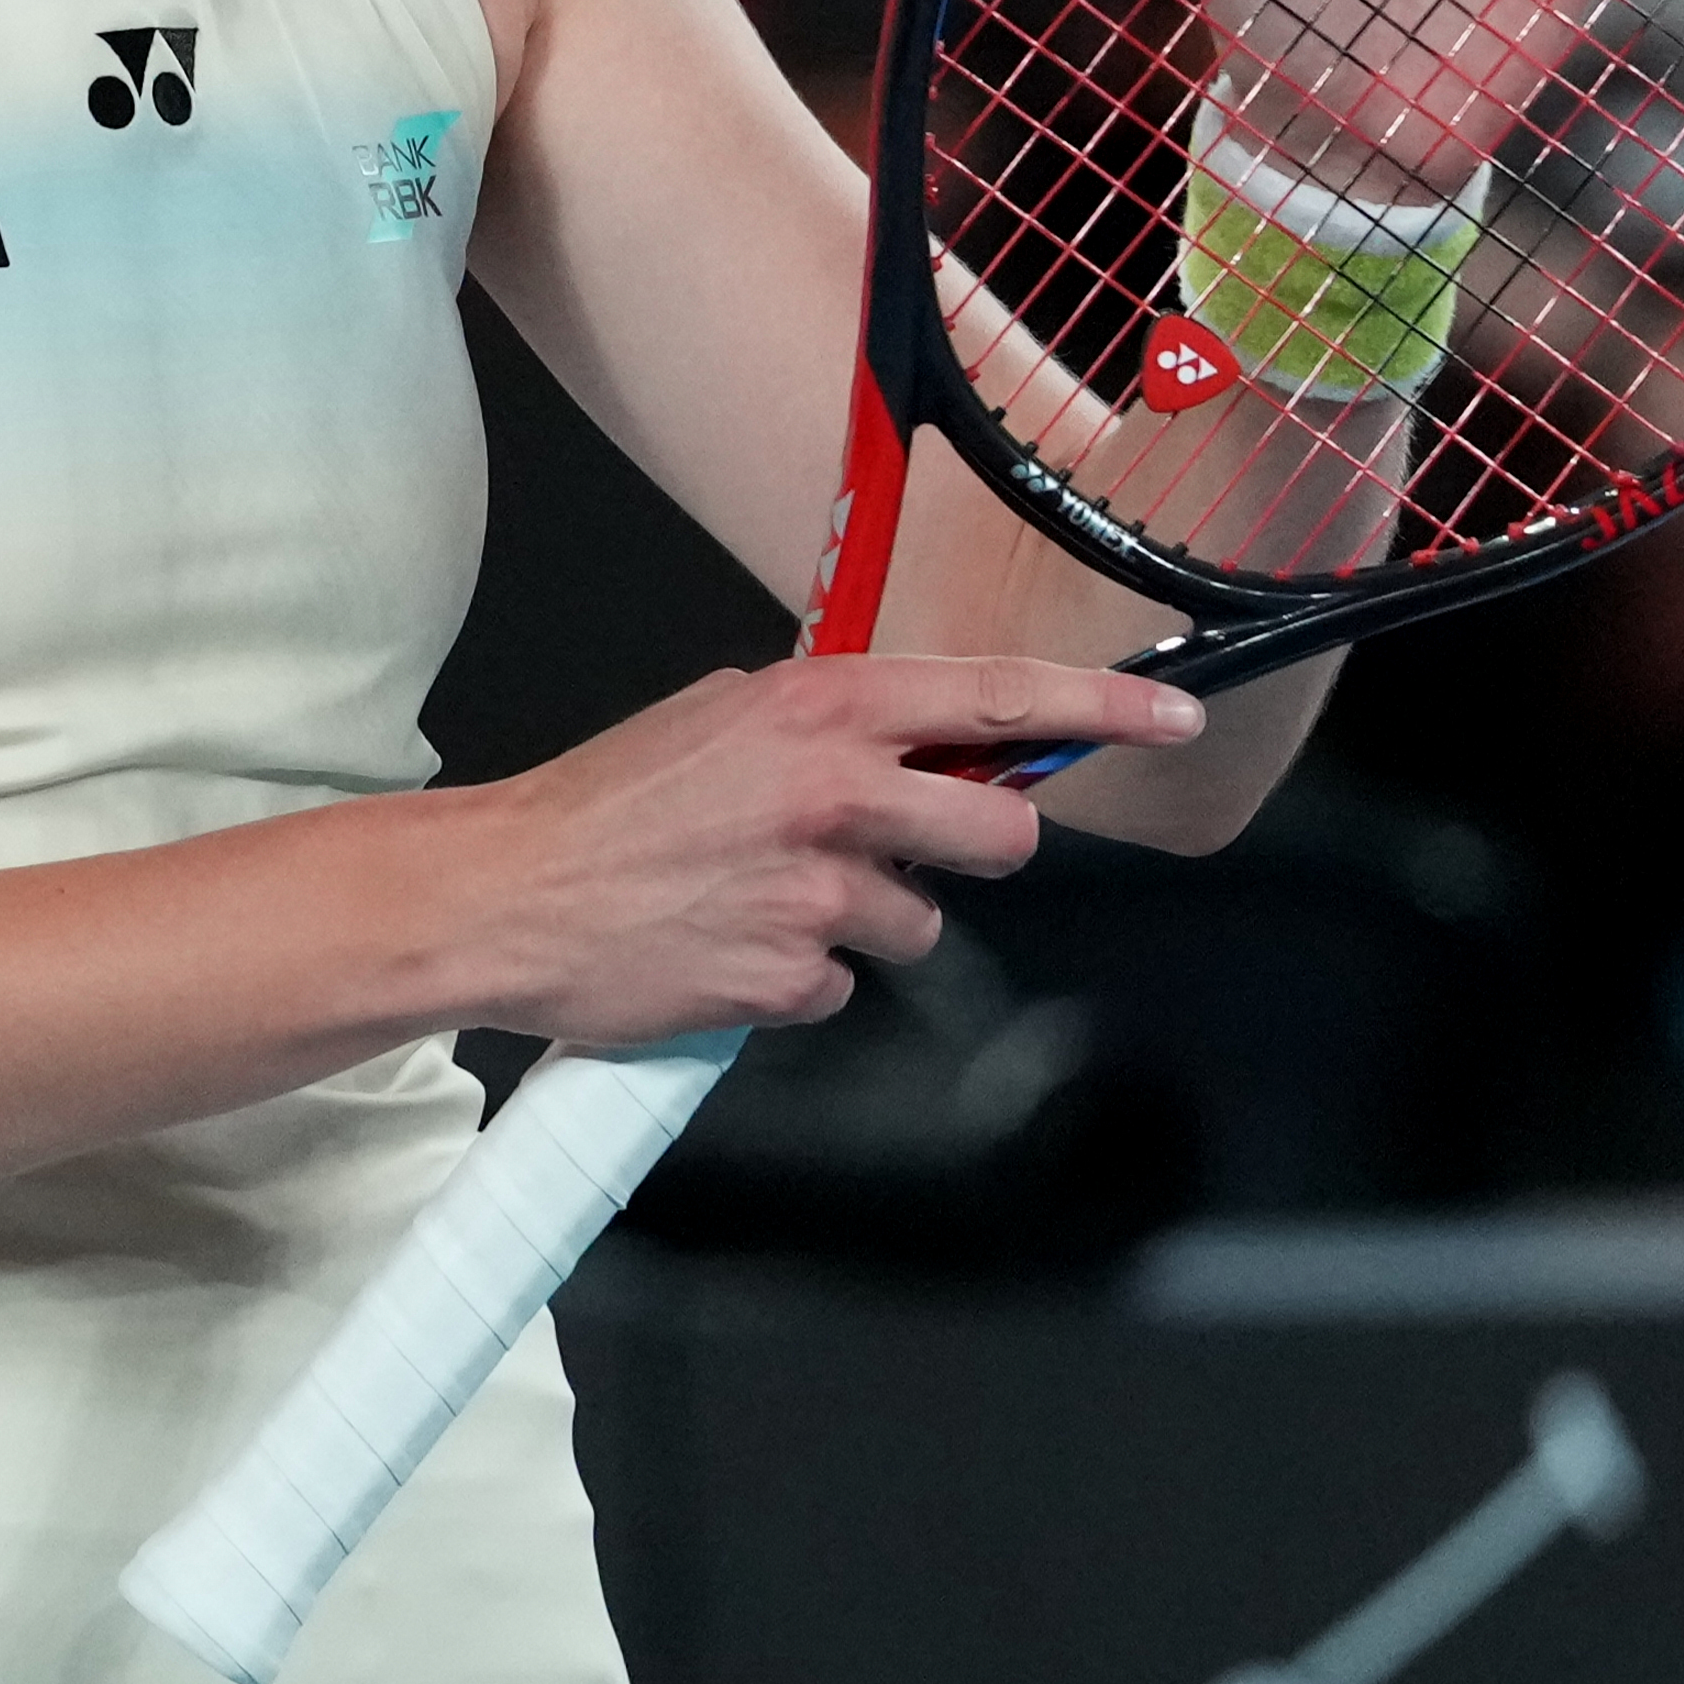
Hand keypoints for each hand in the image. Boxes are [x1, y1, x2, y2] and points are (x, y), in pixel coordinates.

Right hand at [464, 651, 1204, 1048]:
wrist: (509, 893)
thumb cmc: (612, 802)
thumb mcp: (728, 717)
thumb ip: (833, 723)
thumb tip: (928, 734)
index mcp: (821, 708)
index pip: (998, 696)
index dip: (1104, 706)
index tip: (1174, 716)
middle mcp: (833, 791)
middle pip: (996, 833)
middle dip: (974, 847)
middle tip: (905, 846)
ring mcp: (814, 894)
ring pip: (918, 925)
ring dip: (865, 922)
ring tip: (767, 899)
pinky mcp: (787, 978)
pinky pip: (841, 987)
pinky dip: (798, 976)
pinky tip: (732, 947)